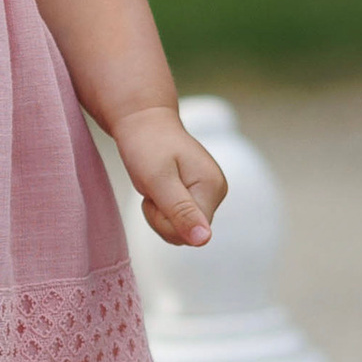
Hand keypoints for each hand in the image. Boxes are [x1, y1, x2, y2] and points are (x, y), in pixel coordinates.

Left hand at [113, 106, 226, 248]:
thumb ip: (181, 212)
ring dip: (159, 214)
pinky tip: (159, 188)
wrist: (144, 121)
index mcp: (213, 187)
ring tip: (154, 185)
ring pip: (181, 229)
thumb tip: (204, 240)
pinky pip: (179, 220)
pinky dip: (162, 209)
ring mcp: (210, 193)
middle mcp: (217, 191)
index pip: (191, 233)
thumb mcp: (158, 180)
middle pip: (187, 234)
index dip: (164, 220)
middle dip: (161, 218)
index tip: (153, 194)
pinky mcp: (199, 194)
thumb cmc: (147, 146)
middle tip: (151, 189)